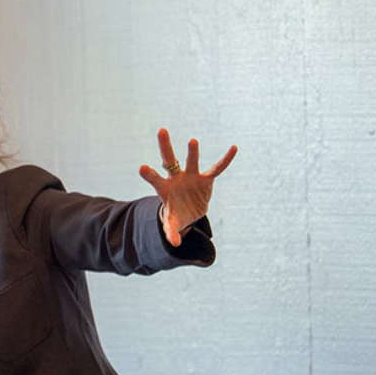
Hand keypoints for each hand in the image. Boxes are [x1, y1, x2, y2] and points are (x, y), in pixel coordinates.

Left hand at [139, 128, 236, 246]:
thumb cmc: (177, 215)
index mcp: (165, 188)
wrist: (190, 212)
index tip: (141, 167)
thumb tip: (173, 243)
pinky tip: (234, 148)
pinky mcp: (206, 179)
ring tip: (192, 141)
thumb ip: (171, 231)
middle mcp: (176, 178)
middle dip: (165, 147)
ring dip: (192, 153)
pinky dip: (225, 160)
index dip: (149, 174)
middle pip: (169, 160)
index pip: (155, 179)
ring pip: (191, 161)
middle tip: (161, 131)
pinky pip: (217, 169)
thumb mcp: (172, 224)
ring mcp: (191, 176)